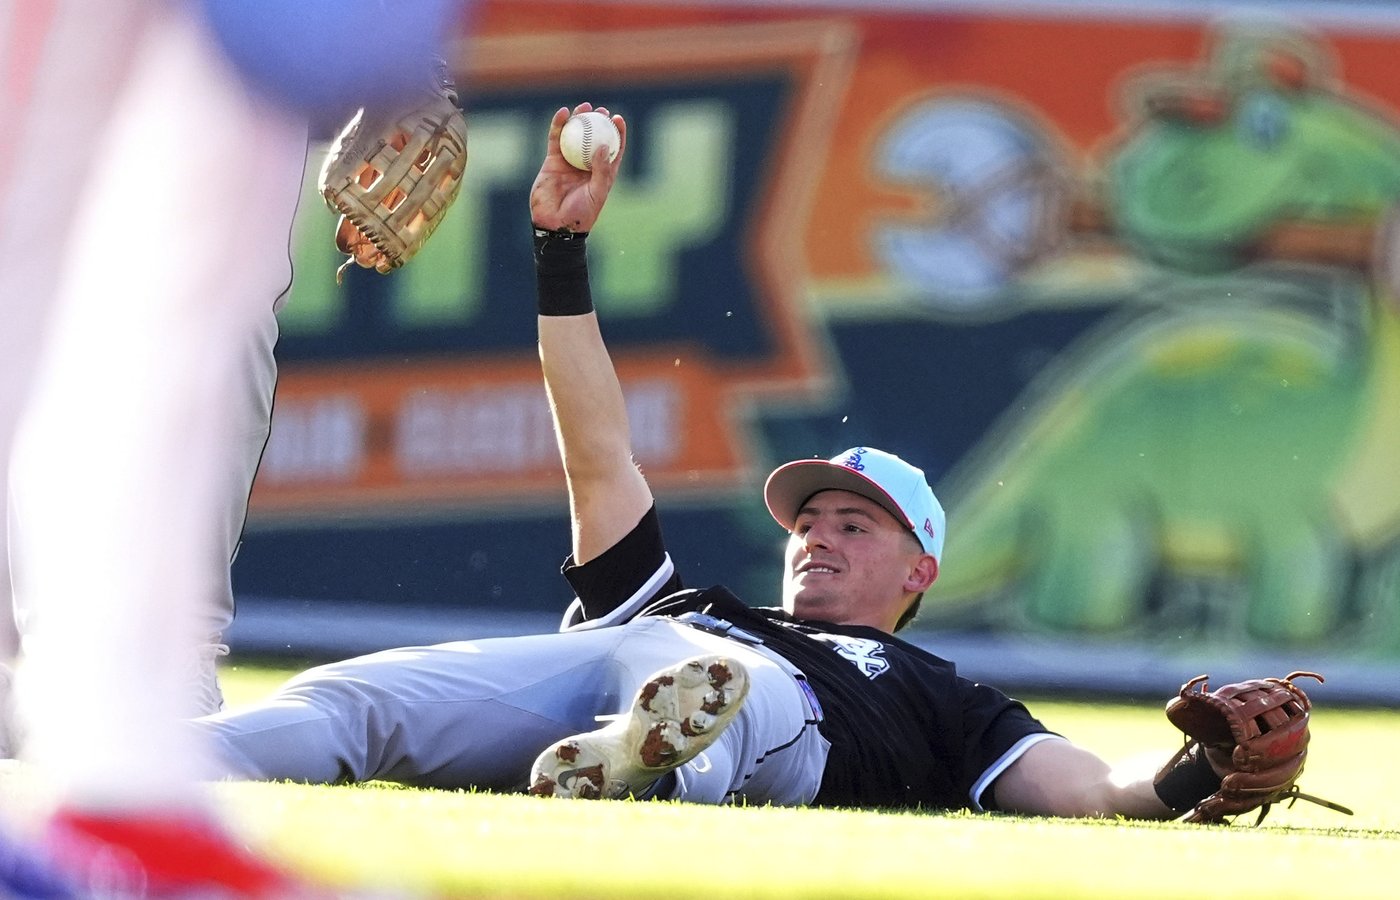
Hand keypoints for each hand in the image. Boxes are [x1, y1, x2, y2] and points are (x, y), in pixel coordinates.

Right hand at [529, 104, 626, 232]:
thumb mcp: (597, 193)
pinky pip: (556, 139)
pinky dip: (559, 125)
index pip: (614, 148)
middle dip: (599, 121)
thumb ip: (601, 170)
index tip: (617, 118)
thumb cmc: (582, 213)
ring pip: (576, 135)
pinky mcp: (553, 161)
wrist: (555, 223)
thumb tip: (604, 145)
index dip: (617, 132)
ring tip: (584, 106)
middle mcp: (587, 164)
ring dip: (580, 118)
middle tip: (601, 110)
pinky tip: (562, 112)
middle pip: (595, 137)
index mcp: (603, 172)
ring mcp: (570, 161)